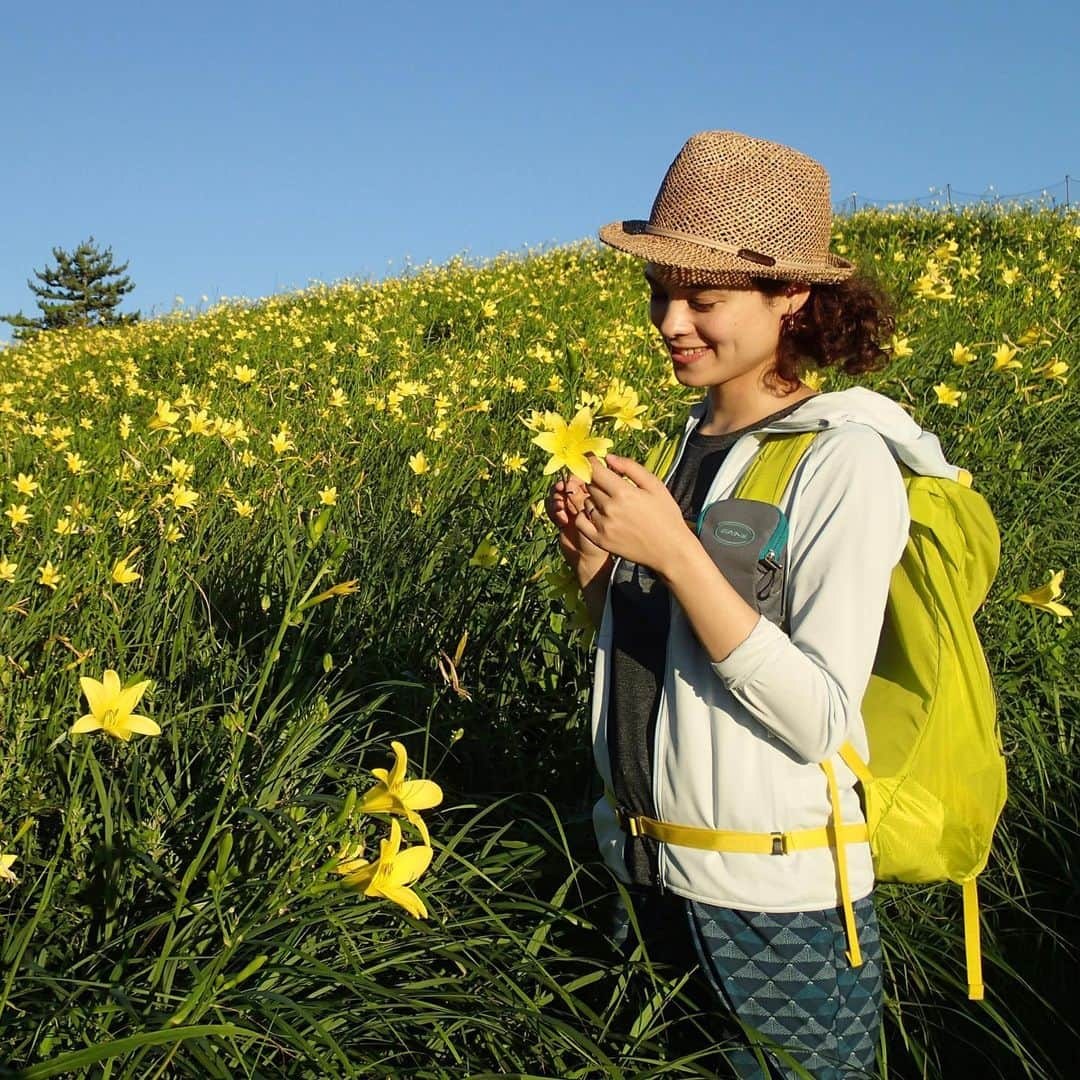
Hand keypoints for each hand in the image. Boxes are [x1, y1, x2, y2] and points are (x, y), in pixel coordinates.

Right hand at [545, 475, 608, 577]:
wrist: (588, 560)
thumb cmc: (600, 540)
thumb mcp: (593, 517)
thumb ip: (581, 499)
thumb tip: (569, 482)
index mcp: (595, 494)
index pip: (582, 477)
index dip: (575, 475)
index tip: (571, 479)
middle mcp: (582, 498)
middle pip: (567, 483)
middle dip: (563, 486)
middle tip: (562, 490)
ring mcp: (570, 507)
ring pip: (557, 494)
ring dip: (556, 498)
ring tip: (561, 508)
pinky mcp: (559, 515)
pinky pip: (551, 507)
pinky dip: (552, 510)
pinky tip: (560, 519)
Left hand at [573, 453, 692, 577]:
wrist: (670, 550)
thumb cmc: (666, 515)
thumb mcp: (655, 485)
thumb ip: (631, 468)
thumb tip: (609, 457)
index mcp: (623, 492)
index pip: (595, 471)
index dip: (591, 463)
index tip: (592, 460)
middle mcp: (610, 509)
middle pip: (590, 486)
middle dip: (597, 482)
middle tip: (610, 485)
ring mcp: (603, 526)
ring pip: (587, 503)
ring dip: (594, 500)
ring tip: (612, 504)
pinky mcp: (600, 541)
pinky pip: (581, 522)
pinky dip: (585, 516)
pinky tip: (598, 514)